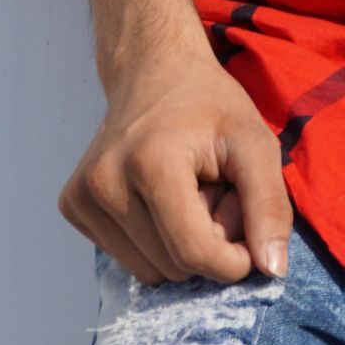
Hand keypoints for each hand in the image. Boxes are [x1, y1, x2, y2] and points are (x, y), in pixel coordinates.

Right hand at [58, 25, 292, 284]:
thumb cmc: (211, 107)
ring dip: (182, 246)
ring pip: (151, 272)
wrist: (153, 71)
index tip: (251, 233)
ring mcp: (81, 196)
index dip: (234, 259)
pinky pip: (129, 260)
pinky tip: (161, 198)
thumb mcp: (256, 144)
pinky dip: (156, 242)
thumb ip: (269, 206)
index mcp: (150, 162)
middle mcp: (104, 182)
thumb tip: (272, 271)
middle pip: (175, 266)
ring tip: (189, 194)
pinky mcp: (72, 206)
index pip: (194, 252)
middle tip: (214, 192)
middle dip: (209, 243)